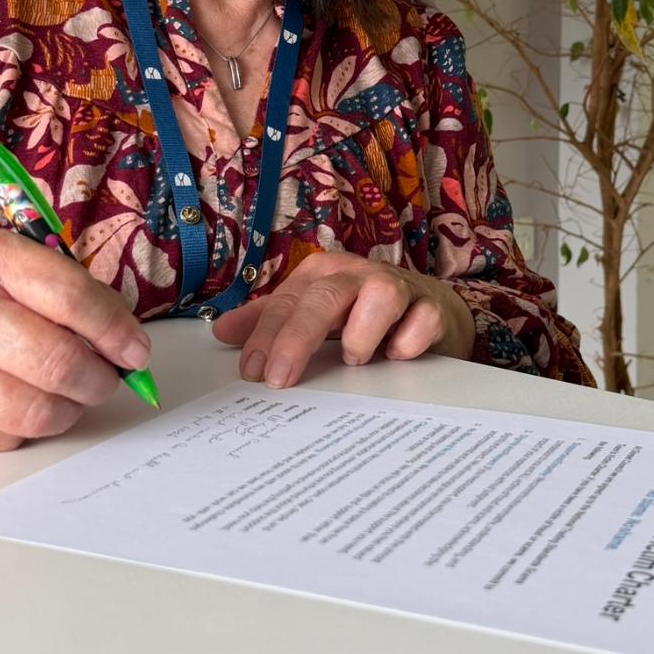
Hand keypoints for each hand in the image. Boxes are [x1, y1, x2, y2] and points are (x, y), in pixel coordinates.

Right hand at [0, 233, 150, 452]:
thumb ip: (72, 296)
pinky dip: (27, 429)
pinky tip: (20, 404)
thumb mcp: (15, 268)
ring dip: (68, 410)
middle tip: (105, 379)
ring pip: (32, 411)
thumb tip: (130, 349)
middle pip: (56, 361)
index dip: (116, 331)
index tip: (136, 352)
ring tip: (68, 396)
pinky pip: (4, 439)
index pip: (72, 298)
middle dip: (98, 379)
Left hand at [209, 251, 474, 388]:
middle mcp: (357, 275)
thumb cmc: (361, 309)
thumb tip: (221, 333)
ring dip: (361, 333)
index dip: (266, 335)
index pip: (287, 301)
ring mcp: (399, 288)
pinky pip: (422, 321)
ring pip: (380, 297)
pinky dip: (407, 342)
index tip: (252, 371)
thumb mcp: (312, 311)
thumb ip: (269, 320)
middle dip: (298, 338)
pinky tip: (397, 357)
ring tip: (353, 360)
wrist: (429, 304)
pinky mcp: (432, 308)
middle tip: (280, 378)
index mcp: (322, 274)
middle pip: (325, 298)